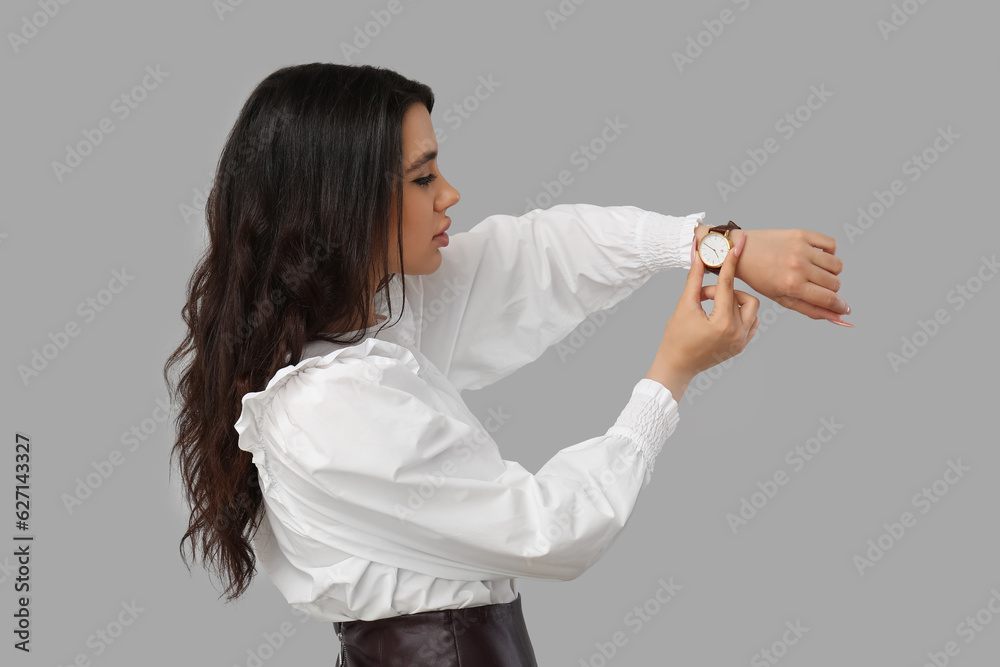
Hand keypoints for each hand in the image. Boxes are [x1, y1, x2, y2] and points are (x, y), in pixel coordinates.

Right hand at [650, 232, 759, 394]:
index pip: (728, 285)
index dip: (731, 262)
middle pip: (741, 296)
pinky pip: (751, 321)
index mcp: (723, 324)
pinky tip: (722, 315)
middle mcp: (737, 333)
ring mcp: (742, 341)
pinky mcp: (742, 345)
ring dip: (733, 301)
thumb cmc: (676, 338)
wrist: (676, 366)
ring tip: (713, 307)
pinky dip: (739, 312)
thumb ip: (694, 280)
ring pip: (750, 307)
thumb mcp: (684, 306)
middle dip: (722, 291)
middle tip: (703, 297)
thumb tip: (699, 256)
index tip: (738, 243)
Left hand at [731, 228, 850, 324]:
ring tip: (817, 273)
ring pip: (837, 265)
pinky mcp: (802, 234)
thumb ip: (812, 309)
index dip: (840, 306)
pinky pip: (832, 245)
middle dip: (831, 289)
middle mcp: (798, 266)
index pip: (829, 299)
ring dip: (832, 272)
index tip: (845, 309)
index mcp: (792, 285)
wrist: (742, 252)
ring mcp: (801, 249)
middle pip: (835, 283)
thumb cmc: (761, 279)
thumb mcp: (783, 299)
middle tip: (817, 287)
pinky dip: (829, 252)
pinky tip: (816, 257)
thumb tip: (839, 319)